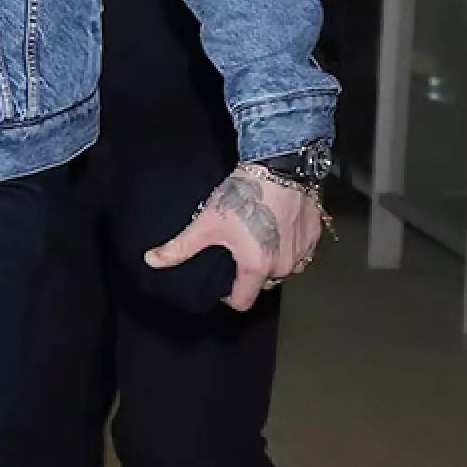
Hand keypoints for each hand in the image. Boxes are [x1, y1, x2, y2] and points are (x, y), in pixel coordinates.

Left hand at [145, 167, 323, 312]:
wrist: (280, 165)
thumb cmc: (244, 195)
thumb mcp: (207, 222)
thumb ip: (180, 247)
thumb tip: (151, 261)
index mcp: (257, 268)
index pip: (243, 302)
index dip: (228, 296)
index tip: (222, 281)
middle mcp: (284, 266)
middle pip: (263, 285)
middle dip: (249, 275)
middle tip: (237, 252)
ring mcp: (303, 252)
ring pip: (283, 269)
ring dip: (271, 261)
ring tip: (256, 238)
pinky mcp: (314, 236)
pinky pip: (300, 253)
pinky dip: (288, 247)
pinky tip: (276, 229)